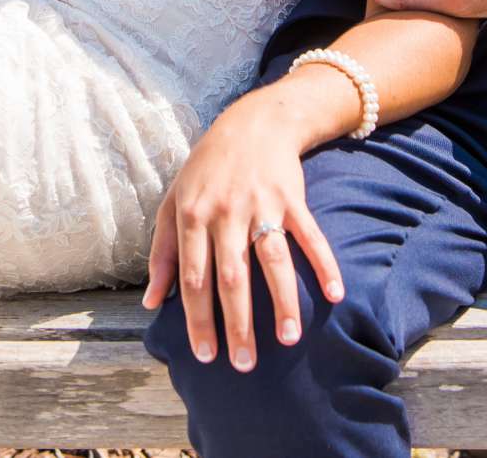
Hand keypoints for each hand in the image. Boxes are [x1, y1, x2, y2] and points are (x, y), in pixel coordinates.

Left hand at [141, 92, 343, 371]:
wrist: (252, 122)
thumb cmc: (206, 169)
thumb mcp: (173, 202)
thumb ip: (162, 254)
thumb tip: (151, 303)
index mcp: (193, 217)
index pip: (194, 278)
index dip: (198, 318)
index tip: (205, 355)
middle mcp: (226, 213)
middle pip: (232, 277)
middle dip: (237, 324)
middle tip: (244, 364)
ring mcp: (262, 205)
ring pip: (272, 260)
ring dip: (282, 302)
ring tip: (288, 339)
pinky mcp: (292, 199)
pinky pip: (310, 236)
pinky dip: (324, 264)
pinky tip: (336, 294)